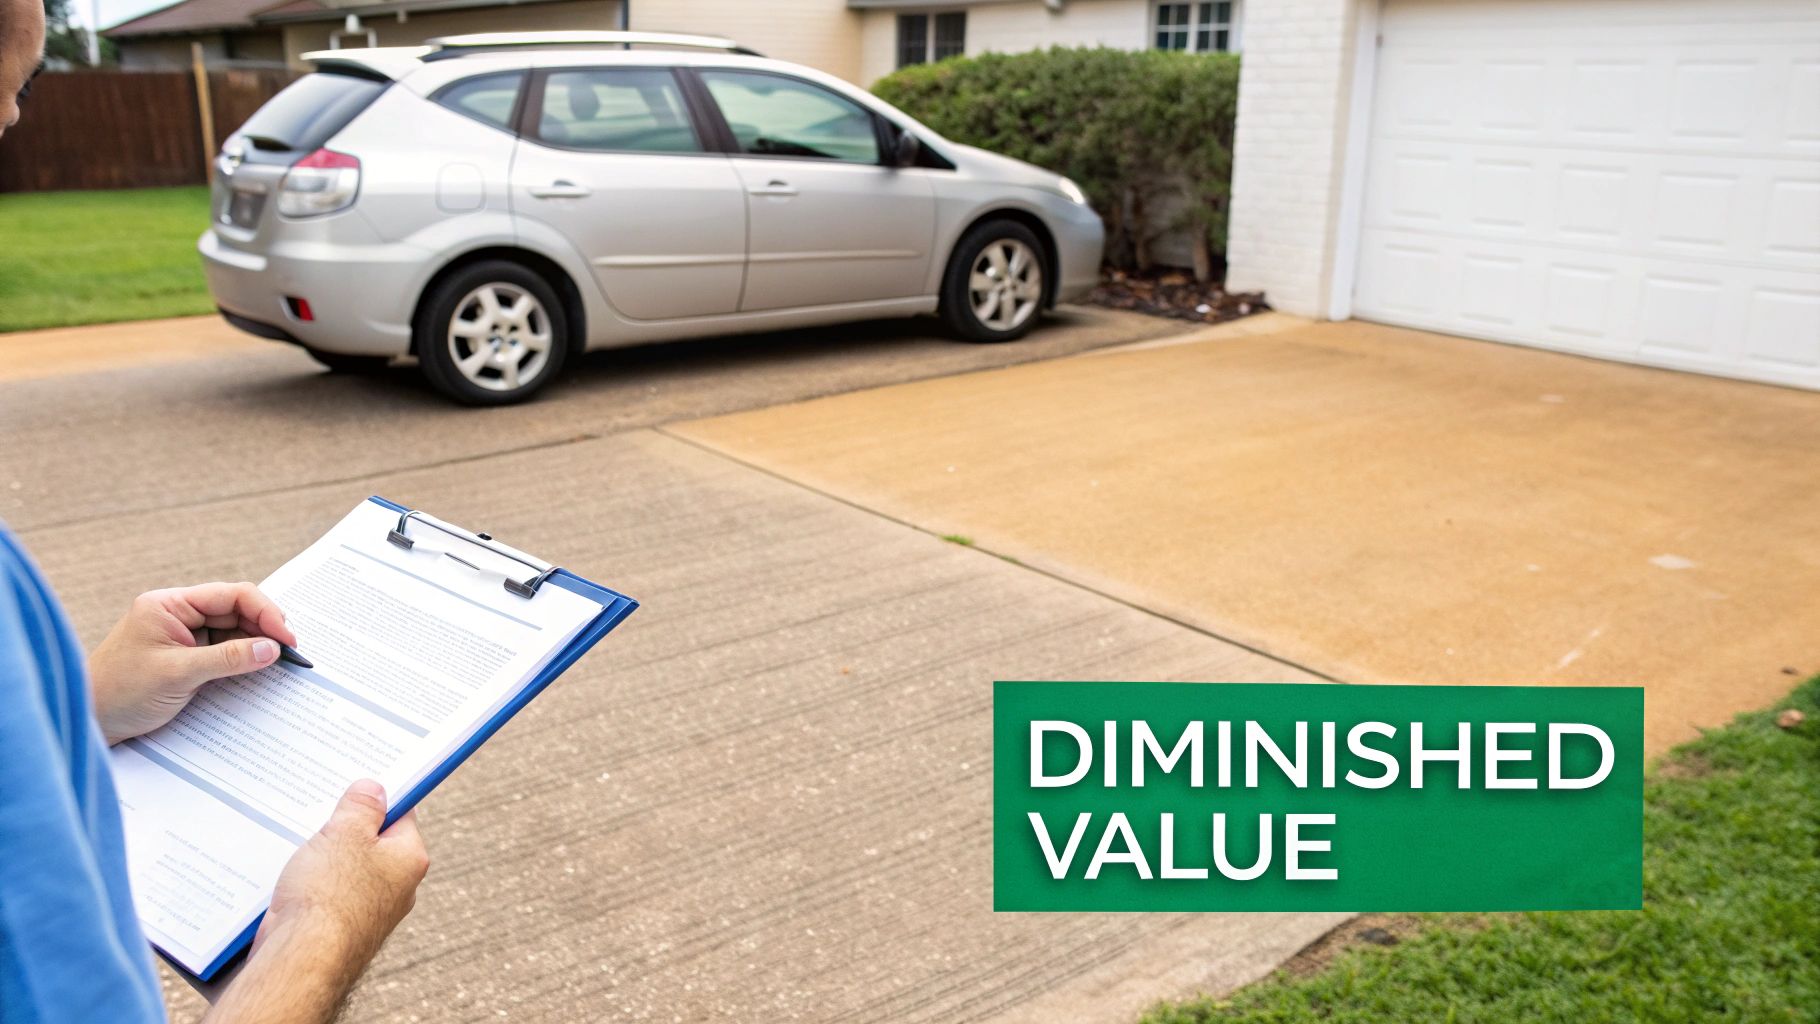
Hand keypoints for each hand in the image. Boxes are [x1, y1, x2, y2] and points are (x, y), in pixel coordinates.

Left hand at [88, 582, 298, 744]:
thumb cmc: (120, 692)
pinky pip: (224, 651)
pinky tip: (259, 668)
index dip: (264, 612)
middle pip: (236, 611)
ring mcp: (183, 636)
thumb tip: (272, 649)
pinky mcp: (187, 658)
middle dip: (264, 628)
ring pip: (233, 631)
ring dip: (257, 644)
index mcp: (169, 604)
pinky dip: (244, 659)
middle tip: (290, 652)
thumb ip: (227, 659)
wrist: (90, 721)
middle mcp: (178, 614)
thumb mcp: (177, 674)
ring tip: (280, 661)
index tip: (286, 638)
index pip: (230, 596)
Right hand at [206, 781, 428, 1023]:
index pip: (401, 814)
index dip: (377, 796)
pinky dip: (309, 884)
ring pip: (345, 869)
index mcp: (410, 859)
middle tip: (318, 812)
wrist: (301, 959)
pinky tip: (288, 876)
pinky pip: (326, 895)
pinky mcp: (339, 929)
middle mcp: (397, 888)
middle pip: (371, 842)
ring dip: (322, 856)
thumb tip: (374, 788)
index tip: (356, 781)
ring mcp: (368, 911)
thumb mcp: (346, 833)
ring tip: (298, 844)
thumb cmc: (329, 894)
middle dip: (344, 827)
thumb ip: (361, 807)